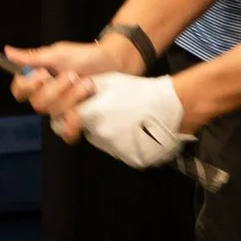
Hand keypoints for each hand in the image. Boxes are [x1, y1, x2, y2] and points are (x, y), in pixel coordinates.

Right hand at [6, 35, 120, 121]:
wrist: (111, 63)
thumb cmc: (84, 56)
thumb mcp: (58, 53)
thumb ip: (33, 57)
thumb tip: (7, 51)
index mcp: (39, 82)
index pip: (19, 91)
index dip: (27, 86)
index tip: (42, 75)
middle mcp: (47, 98)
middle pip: (38, 104)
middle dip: (57, 88)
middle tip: (72, 75)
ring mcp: (62, 110)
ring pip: (55, 113)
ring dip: (72, 97)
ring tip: (87, 84)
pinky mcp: (77, 120)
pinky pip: (67, 133)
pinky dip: (71, 127)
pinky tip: (77, 118)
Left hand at [75, 73, 191, 168]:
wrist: (171, 106)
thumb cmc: (142, 92)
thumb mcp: (110, 81)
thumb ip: (87, 89)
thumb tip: (74, 94)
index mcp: (93, 116)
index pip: (69, 122)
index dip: (75, 117)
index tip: (83, 114)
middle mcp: (101, 135)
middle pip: (89, 133)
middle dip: (95, 125)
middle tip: (114, 114)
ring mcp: (116, 149)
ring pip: (105, 143)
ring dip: (112, 135)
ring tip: (129, 121)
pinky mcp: (131, 159)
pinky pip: (122, 152)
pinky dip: (127, 144)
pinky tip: (137, 131)